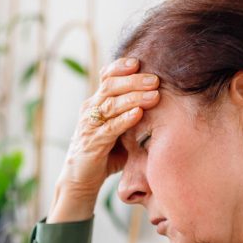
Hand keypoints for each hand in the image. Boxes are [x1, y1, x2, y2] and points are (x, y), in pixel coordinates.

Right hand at [48, 57, 160, 221]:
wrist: (80, 180)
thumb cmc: (104, 154)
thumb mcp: (119, 130)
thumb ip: (133, 116)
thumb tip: (161, 102)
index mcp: (96, 103)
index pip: (106, 77)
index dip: (120, 67)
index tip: (139, 62)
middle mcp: (90, 110)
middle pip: (110, 86)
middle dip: (134, 81)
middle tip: (155, 79)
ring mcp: (89, 126)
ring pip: (111, 105)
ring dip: (134, 98)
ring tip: (154, 95)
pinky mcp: (92, 143)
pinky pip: (110, 128)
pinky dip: (124, 119)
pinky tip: (138, 114)